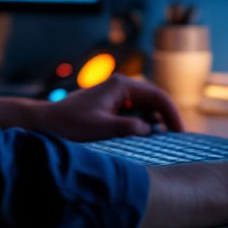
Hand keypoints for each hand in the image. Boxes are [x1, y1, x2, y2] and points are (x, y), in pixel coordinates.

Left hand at [41, 74, 183, 141]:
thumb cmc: (71, 124)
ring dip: (153, 122)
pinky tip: (142, 137)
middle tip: (175, 139)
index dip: (172, 114)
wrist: (47, 122)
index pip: (158, 96)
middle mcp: (120, 85)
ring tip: (160, 141)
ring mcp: (115, 94)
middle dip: (165, 118)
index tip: (180, 133)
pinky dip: (141, 123)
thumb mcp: (103, 128)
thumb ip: (129, 128)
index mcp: (121, 86)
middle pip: (153, 100)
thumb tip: (151, 131)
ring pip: (144, 106)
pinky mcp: (110, 103)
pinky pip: (133, 111)